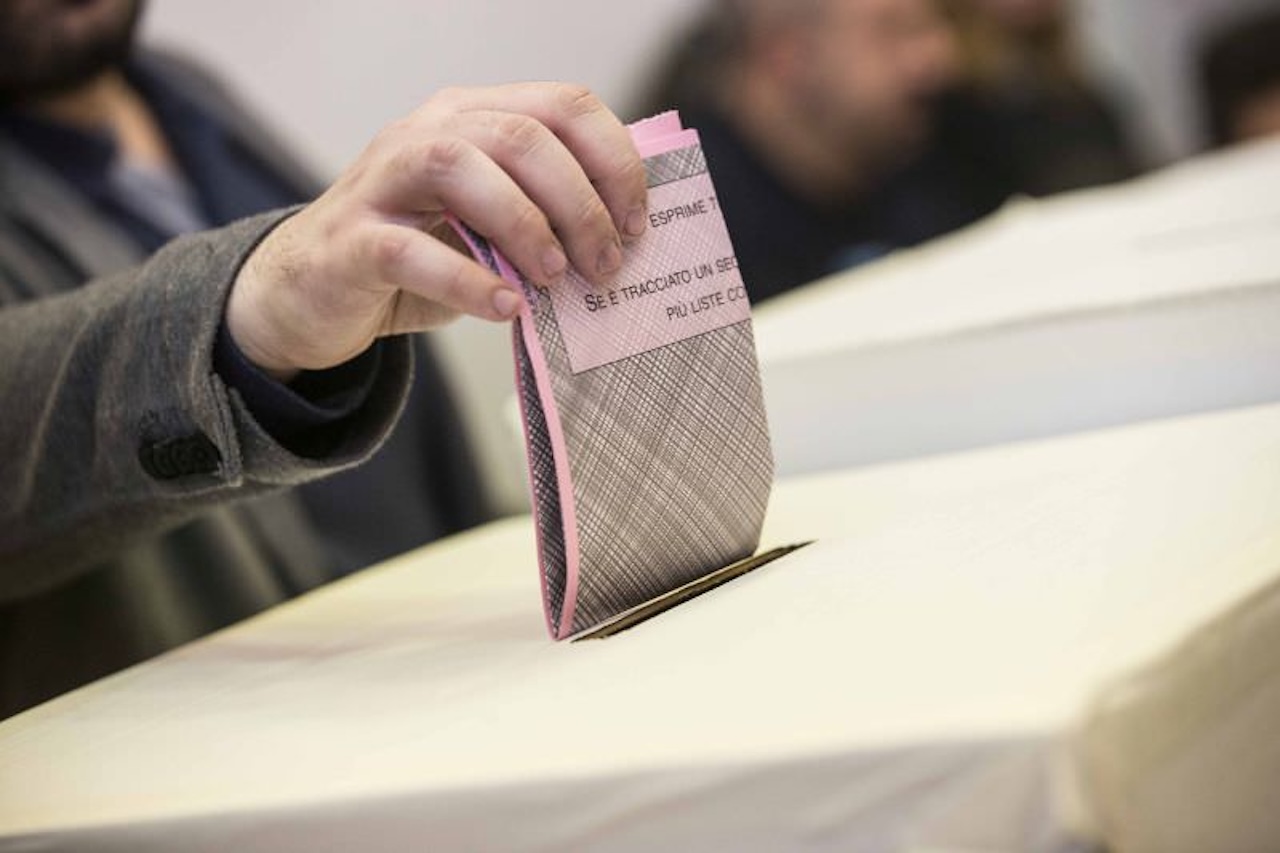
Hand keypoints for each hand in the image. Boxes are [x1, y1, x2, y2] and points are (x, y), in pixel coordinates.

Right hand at [226, 83, 647, 379]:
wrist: (314, 296)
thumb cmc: (417, 259)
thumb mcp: (489, 228)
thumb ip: (543, 217)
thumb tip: (626, 239)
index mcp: (473, 118)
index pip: (563, 106)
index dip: (614, 160)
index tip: (638, 223)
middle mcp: (427, 132)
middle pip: (521, 136)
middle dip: (580, 203)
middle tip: (605, 264)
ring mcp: (382, 180)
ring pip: (460, 169)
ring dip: (525, 225)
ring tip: (555, 278)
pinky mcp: (352, 240)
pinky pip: (411, 251)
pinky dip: (467, 281)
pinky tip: (506, 308)